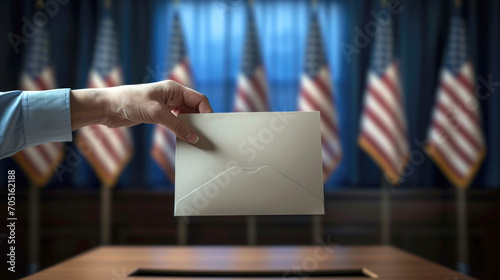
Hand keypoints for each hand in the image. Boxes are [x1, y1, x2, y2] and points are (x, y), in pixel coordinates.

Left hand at [70, 80, 212, 143]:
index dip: (207, 112)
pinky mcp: (158, 114)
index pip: (199, 99)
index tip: (210, 126)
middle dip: (200, 120)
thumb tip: (194, 137)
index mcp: (174, 89)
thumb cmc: (130, 102)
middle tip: (204, 135)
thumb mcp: (156, 114)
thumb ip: (177, 126)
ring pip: (185, 116)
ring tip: (195, 138)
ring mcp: (165, 105)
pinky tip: (183, 137)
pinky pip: (176, 122)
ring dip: (190, 126)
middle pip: (194, 108)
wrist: (108, 107)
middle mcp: (172, 95)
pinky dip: (181, 129)